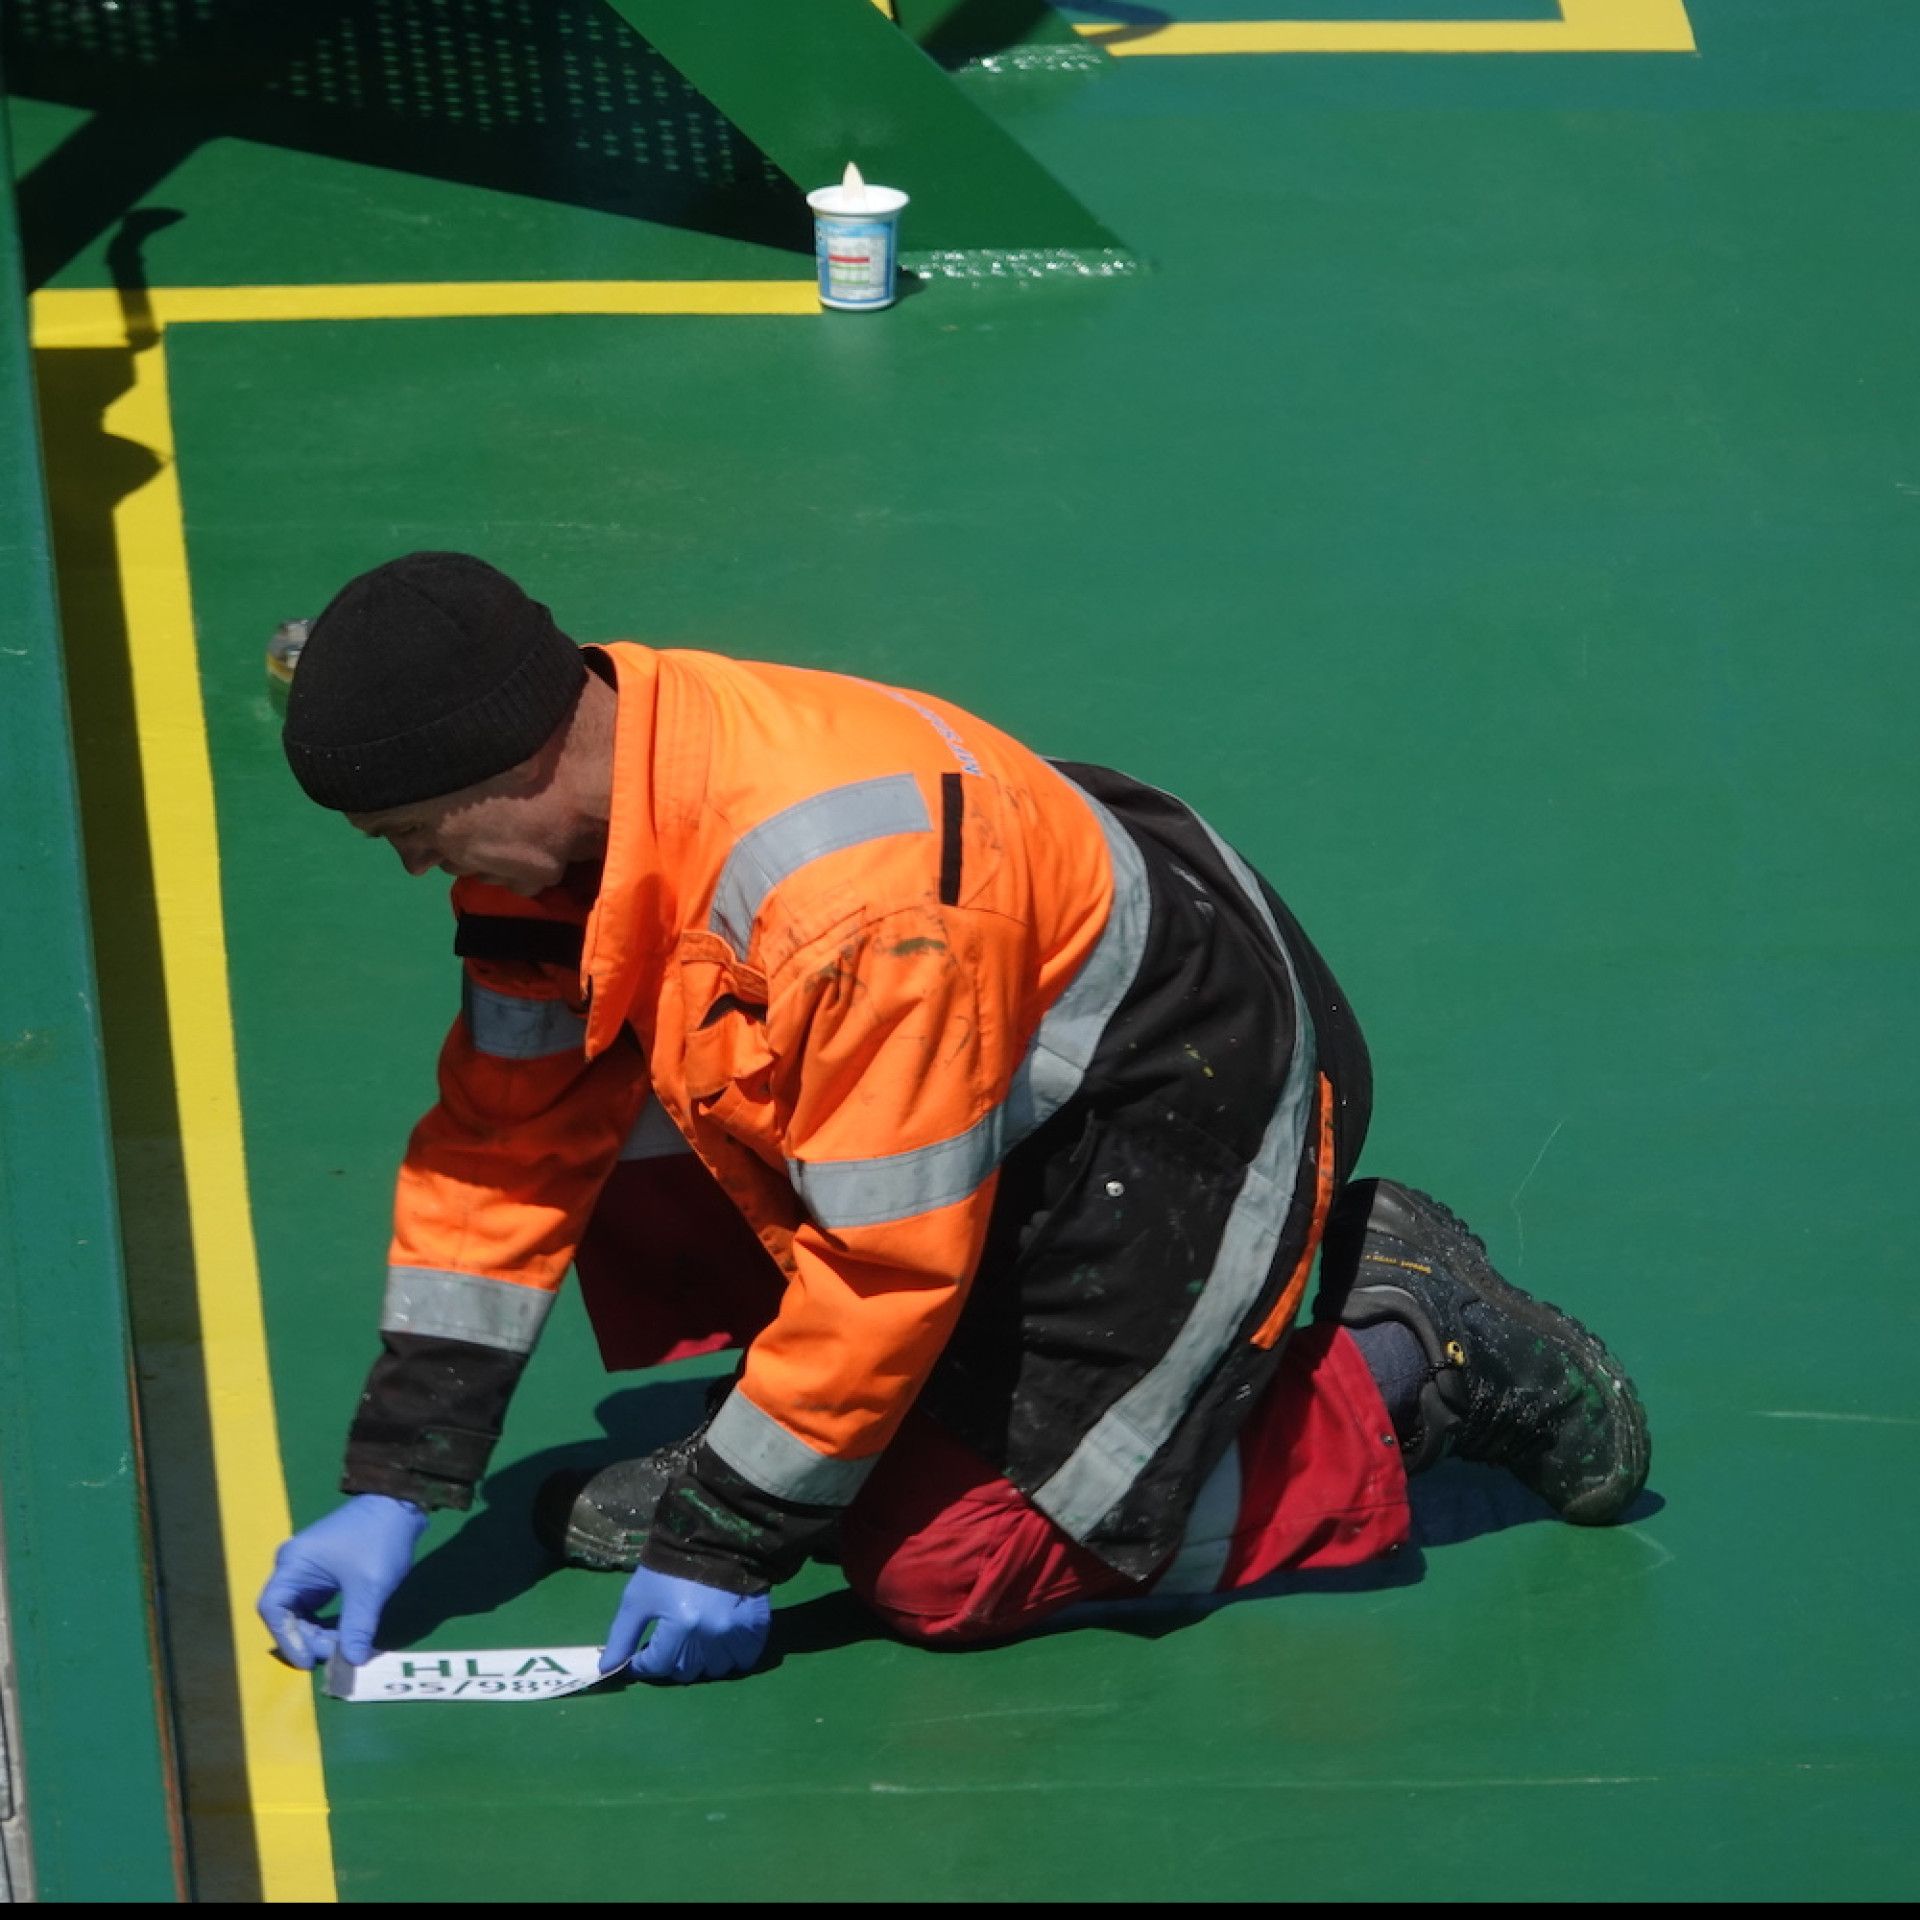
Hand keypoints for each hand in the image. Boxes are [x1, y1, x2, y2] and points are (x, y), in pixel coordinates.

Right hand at [258, 1494, 427, 1668]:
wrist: (402, 1505)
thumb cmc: (380, 1540)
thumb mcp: (370, 1588)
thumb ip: (357, 1626)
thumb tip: (352, 1663)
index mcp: (294, 1563)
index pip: (273, 1609)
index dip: (288, 1639)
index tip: (310, 1661)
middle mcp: (293, 1565)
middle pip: (285, 1613)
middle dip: (307, 1638)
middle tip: (336, 1654)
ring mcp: (306, 1568)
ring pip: (299, 1612)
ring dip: (315, 1633)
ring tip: (341, 1646)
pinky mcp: (321, 1572)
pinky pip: (313, 1605)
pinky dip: (324, 1622)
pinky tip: (342, 1634)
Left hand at [600, 1566, 770, 1683]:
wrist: (714, 1533)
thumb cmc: (670, 1565)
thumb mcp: (638, 1597)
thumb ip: (622, 1636)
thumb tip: (608, 1669)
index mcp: (680, 1627)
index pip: (655, 1665)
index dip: (642, 1662)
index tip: (640, 1654)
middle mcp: (711, 1635)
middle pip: (685, 1671)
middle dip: (671, 1660)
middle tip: (670, 1640)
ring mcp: (737, 1631)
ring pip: (715, 1669)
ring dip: (702, 1661)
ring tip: (696, 1640)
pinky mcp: (757, 1625)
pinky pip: (745, 1659)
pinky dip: (733, 1656)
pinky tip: (722, 1641)